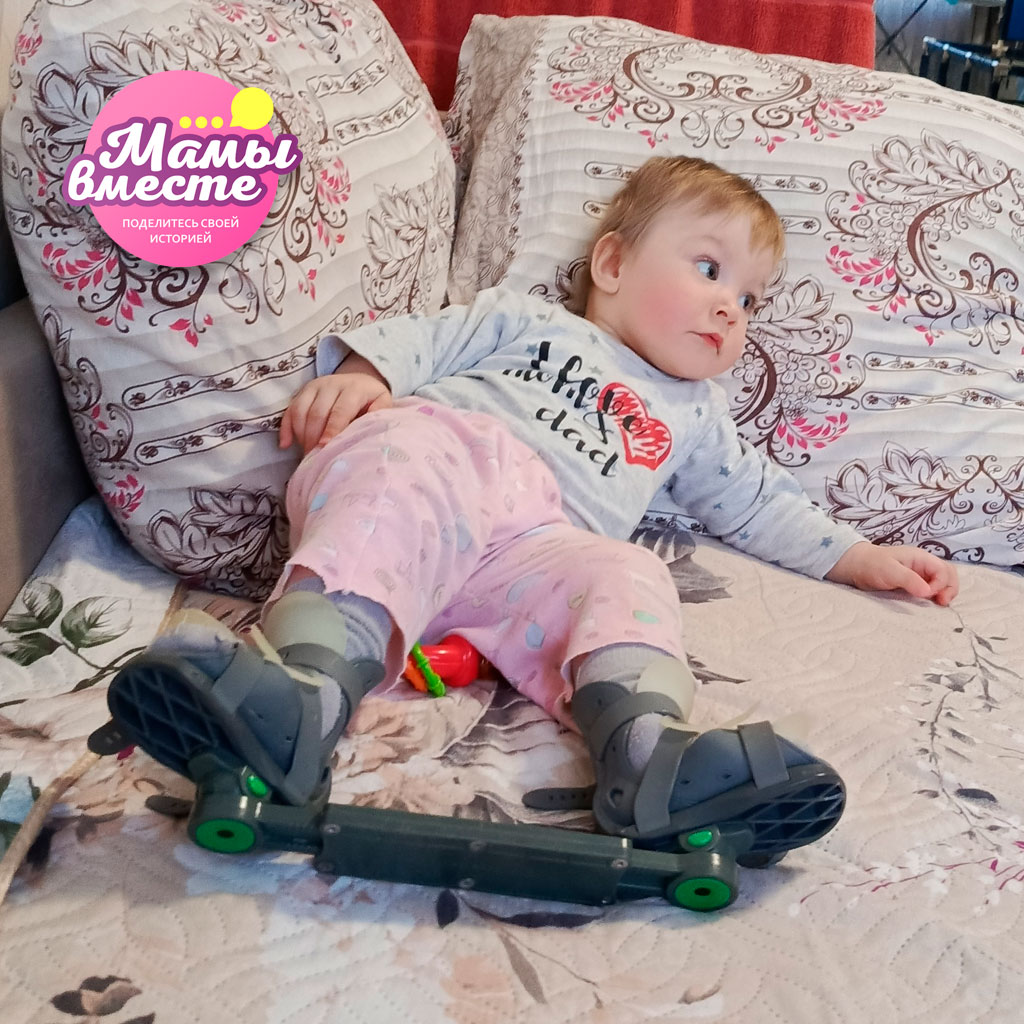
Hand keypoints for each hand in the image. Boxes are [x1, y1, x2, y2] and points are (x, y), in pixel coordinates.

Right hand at [279, 367, 391, 453]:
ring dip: (301, 435)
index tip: (324, 447)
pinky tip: (285, 445)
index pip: (340, 411)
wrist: (359, 380)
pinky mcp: (302, 392)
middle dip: (314, 437)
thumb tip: (369, 430)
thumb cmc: (371, 399)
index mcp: (353, 389)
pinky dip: (286, 428)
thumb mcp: (382, 402)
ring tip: (306, 455)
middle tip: (314, 458)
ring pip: (300, 410)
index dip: (331, 430)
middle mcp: (331, 384)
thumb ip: (378, 414)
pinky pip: (290, 410)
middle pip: (317, 412)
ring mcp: (314, 387)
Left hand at [825, 541, 958, 605]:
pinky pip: (931, 589)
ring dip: (944, 593)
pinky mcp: (914, 584)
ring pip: (942, 583)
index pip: (943, 570)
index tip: (927, 595)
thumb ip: (909, 579)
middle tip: (942, 603)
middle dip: (950, 589)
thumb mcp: (889, 571)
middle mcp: (924, 565)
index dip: (940, 584)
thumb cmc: (871, 565)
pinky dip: (935, 596)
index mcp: (921, 558)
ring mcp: (920, 575)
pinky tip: (930, 604)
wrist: (855, 567)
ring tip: (938, 604)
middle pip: (949, 575)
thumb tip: (927, 592)